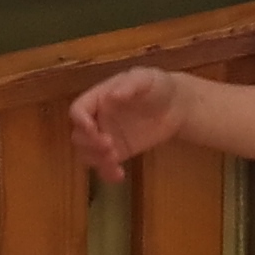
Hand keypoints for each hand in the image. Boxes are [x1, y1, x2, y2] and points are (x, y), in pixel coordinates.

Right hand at [69, 67, 185, 181]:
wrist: (176, 105)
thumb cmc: (157, 86)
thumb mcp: (145, 78)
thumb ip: (130, 85)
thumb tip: (113, 95)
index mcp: (98, 98)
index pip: (78, 110)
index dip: (80, 120)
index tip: (93, 129)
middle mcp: (98, 119)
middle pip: (79, 135)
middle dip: (90, 144)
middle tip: (110, 146)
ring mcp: (107, 137)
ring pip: (87, 154)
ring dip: (96, 160)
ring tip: (115, 161)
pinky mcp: (119, 152)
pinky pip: (104, 166)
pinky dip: (107, 173)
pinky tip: (119, 175)